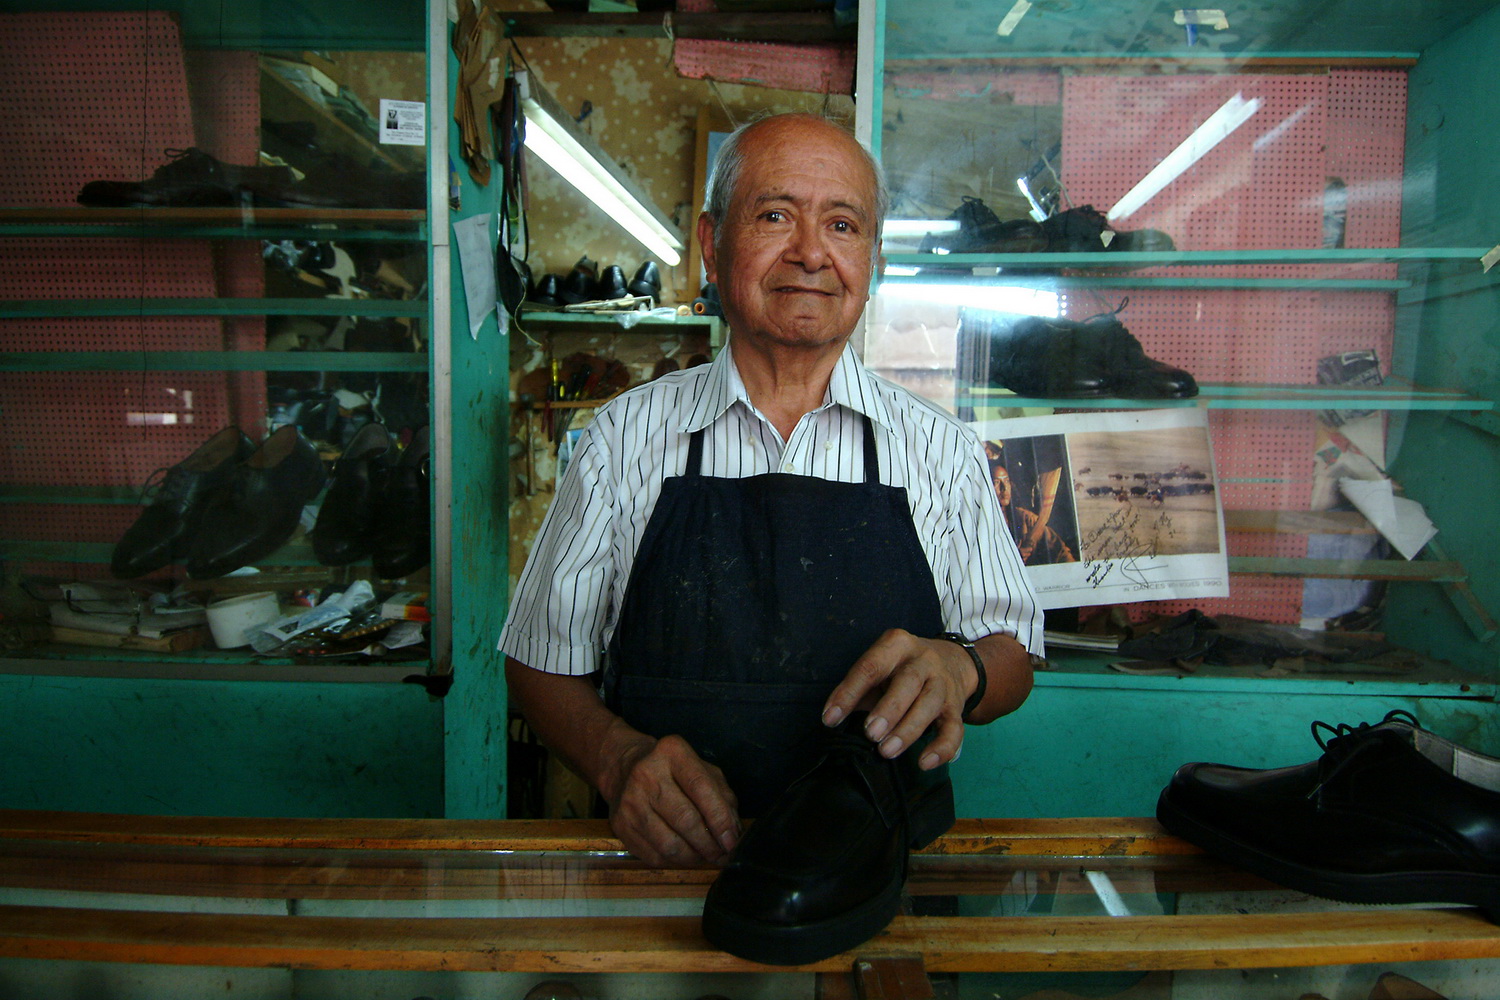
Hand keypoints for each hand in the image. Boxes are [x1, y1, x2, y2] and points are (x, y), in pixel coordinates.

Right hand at [605, 731, 741, 867]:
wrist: (624, 768)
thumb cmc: (672, 771)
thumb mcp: (702, 769)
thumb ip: (722, 796)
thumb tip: (733, 833)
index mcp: (672, 753)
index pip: (701, 788)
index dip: (720, 819)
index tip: (731, 840)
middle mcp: (647, 774)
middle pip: (685, 819)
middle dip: (709, 844)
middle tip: (722, 855)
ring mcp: (630, 801)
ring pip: (669, 844)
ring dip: (693, 857)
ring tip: (705, 856)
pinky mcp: (620, 825)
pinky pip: (654, 855)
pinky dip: (675, 862)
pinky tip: (685, 855)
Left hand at [819, 628, 972, 771]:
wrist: (953, 661)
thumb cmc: (901, 670)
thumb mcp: (880, 668)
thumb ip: (859, 690)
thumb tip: (833, 718)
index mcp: (897, 644)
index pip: (871, 667)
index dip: (849, 692)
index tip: (830, 718)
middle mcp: (923, 660)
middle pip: (908, 682)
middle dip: (888, 710)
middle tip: (870, 734)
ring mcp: (943, 682)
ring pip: (929, 705)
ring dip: (908, 730)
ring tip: (887, 751)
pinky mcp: (956, 707)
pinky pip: (954, 729)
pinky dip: (941, 748)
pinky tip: (924, 763)